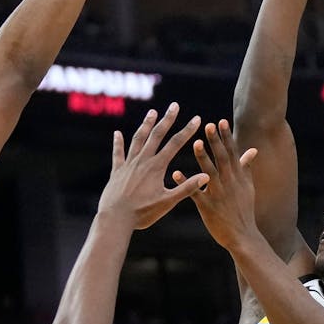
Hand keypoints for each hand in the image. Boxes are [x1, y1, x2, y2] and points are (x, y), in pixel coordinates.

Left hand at [98, 103, 207, 229]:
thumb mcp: (168, 202)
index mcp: (157, 167)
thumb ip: (187, 188)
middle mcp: (142, 161)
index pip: (175, 144)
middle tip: (174, 105)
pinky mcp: (117, 171)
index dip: (187, 130)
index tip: (197, 118)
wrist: (116, 218)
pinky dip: (118, 143)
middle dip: (167, 119)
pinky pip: (118, 153)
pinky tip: (117, 133)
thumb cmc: (143, 213)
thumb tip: (207, 176)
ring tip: (152, 112)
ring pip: (138, 139)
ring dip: (146, 125)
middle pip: (156, 135)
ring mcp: (128, 164)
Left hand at [184, 120, 260, 249]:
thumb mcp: (248, 187)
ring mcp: (219, 195)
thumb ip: (247, 167)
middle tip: (208, 125)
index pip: (232, 153)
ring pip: (209, 173)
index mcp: (238, 177)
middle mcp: (229, 184)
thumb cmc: (244, 210)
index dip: (226, 137)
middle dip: (215, 141)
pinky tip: (176, 173)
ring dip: (202, 157)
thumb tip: (252, 150)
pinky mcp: (208, 207)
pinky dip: (186, 183)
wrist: (243, 237)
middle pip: (221, 159)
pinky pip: (195, 193)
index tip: (221, 121)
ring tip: (194, 142)